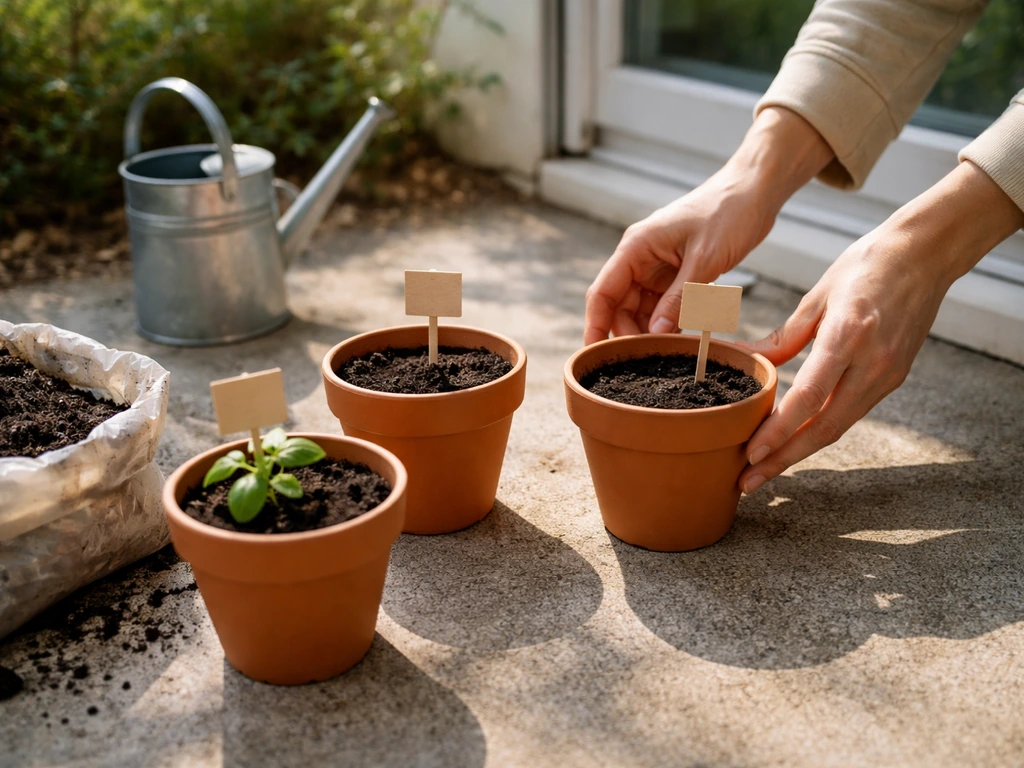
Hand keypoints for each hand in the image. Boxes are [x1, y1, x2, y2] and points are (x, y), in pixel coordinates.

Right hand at [583, 170, 776, 343]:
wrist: (754, 191)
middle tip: (647, 363)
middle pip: (619, 308)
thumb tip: (655, 334)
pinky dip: (670, 325)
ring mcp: (657, 269)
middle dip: (629, 335)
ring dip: (651, 333)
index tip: (595, 357)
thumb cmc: (728, 212)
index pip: (602, 293)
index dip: (595, 326)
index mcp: (636, 248)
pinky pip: (664, 308)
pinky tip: (681, 342)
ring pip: (642, 311)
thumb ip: (680, 298)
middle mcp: (640, 259)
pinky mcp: (676, 276)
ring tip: (667, 355)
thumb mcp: (705, 259)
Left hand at [739, 161, 1023, 493]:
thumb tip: (749, 361)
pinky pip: (849, 412)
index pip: (808, 397)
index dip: (778, 431)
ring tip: (764, 469)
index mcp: (848, 335)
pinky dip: (819, 431)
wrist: (925, 254)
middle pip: (823, 427)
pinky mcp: (893, 378)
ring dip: (799, 452)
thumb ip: (785, 336)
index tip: (751, 453)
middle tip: (748, 481)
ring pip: (837, 427)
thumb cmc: (867, 264)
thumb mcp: (818, 294)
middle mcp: (872, 363)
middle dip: (782, 459)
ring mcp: (887, 375)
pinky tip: (794, 440)